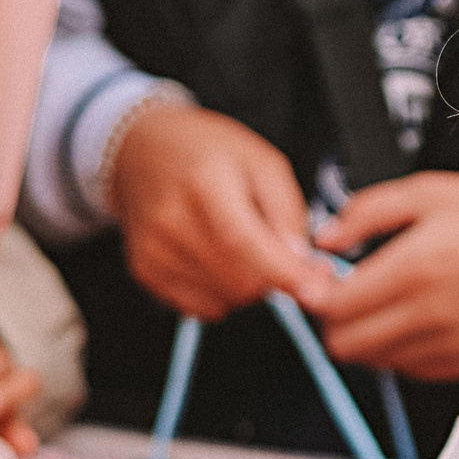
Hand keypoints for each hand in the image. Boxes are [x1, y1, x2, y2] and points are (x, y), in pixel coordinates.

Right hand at [110, 100, 336, 320]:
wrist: (142, 151)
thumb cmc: (209, 153)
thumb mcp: (264, 163)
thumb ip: (288, 213)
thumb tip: (302, 264)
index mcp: (203, 184)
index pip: (245, 244)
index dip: (285, 273)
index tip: (317, 285)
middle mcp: (171, 221)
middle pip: (240, 280)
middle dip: (273, 278)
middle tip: (280, 253)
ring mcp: (153, 250)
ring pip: (226, 300)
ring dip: (249, 287)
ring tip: (244, 248)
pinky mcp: (145, 271)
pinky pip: (202, 307)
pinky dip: (223, 293)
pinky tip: (219, 260)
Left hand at [314, 173, 458, 382]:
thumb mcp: (427, 191)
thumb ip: (364, 213)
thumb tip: (324, 239)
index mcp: (415, 267)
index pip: (333, 306)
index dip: (316, 294)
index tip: (322, 281)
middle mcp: (430, 314)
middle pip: (345, 345)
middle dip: (336, 321)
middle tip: (349, 295)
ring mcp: (450, 345)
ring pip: (375, 362)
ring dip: (370, 337)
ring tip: (389, 304)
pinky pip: (411, 370)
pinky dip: (403, 349)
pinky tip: (420, 319)